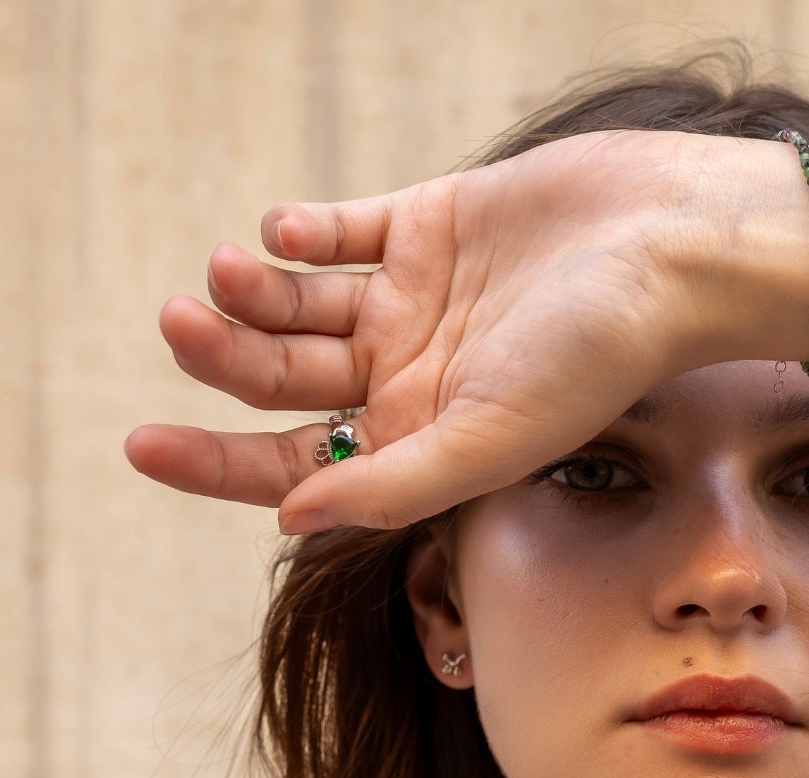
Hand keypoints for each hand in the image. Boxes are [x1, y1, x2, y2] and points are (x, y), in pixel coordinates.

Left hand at [125, 130, 721, 533]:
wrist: (669, 248)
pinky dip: (303, 232)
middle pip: (287, 381)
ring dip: (252, 290)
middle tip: (177, 325)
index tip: (139, 447)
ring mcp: (417, 302)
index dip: (218, 465)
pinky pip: (342, 230)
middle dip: (224, 358)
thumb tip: (288, 521)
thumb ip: (394, 487)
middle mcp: (411, 378)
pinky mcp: (429, 225)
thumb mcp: (490, 439)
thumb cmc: (599, 356)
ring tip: (227, 272)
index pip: (302, 465)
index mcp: (422, 442)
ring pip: (300, 303)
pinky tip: (285, 234)